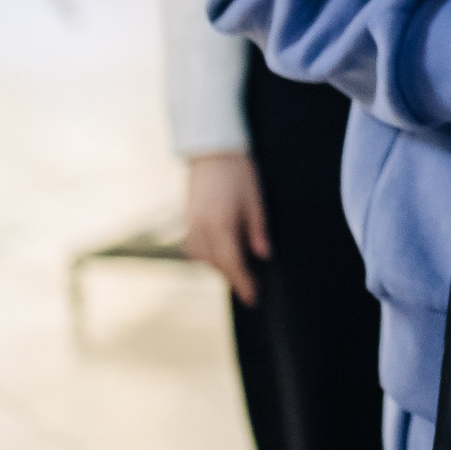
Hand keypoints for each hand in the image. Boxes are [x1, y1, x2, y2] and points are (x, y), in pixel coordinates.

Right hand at [184, 153, 269, 306]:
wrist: (212, 151)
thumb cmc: (239, 173)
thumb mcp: (256, 200)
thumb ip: (258, 230)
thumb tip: (263, 256)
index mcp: (219, 224)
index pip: (231, 263)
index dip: (243, 283)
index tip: (253, 299)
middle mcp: (200, 229)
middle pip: (216, 264)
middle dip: (233, 278)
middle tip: (251, 289)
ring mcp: (190, 225)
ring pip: (203, 259)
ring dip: (221, 267)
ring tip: (240, 273)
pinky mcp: (187, 221)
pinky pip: (195, 249)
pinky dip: (209, 256)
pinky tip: (223, 254)